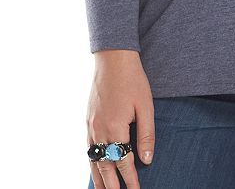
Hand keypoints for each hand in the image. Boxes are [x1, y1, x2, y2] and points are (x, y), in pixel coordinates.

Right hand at [86, 50, 155, 188]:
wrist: (113, 59)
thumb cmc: (133, 80)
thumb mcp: (146, 106)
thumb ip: (146, 134)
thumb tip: (146, 160)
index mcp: (115, 127)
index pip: (123, 162)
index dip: (130, 180)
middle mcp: (99, 130)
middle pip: (105, 167)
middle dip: (112, 186)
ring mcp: (91, 126)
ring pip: (93, 160)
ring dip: (98, 179)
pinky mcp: (87, 120)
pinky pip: (88, 148)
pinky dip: (91, 162)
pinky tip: (95, 168)